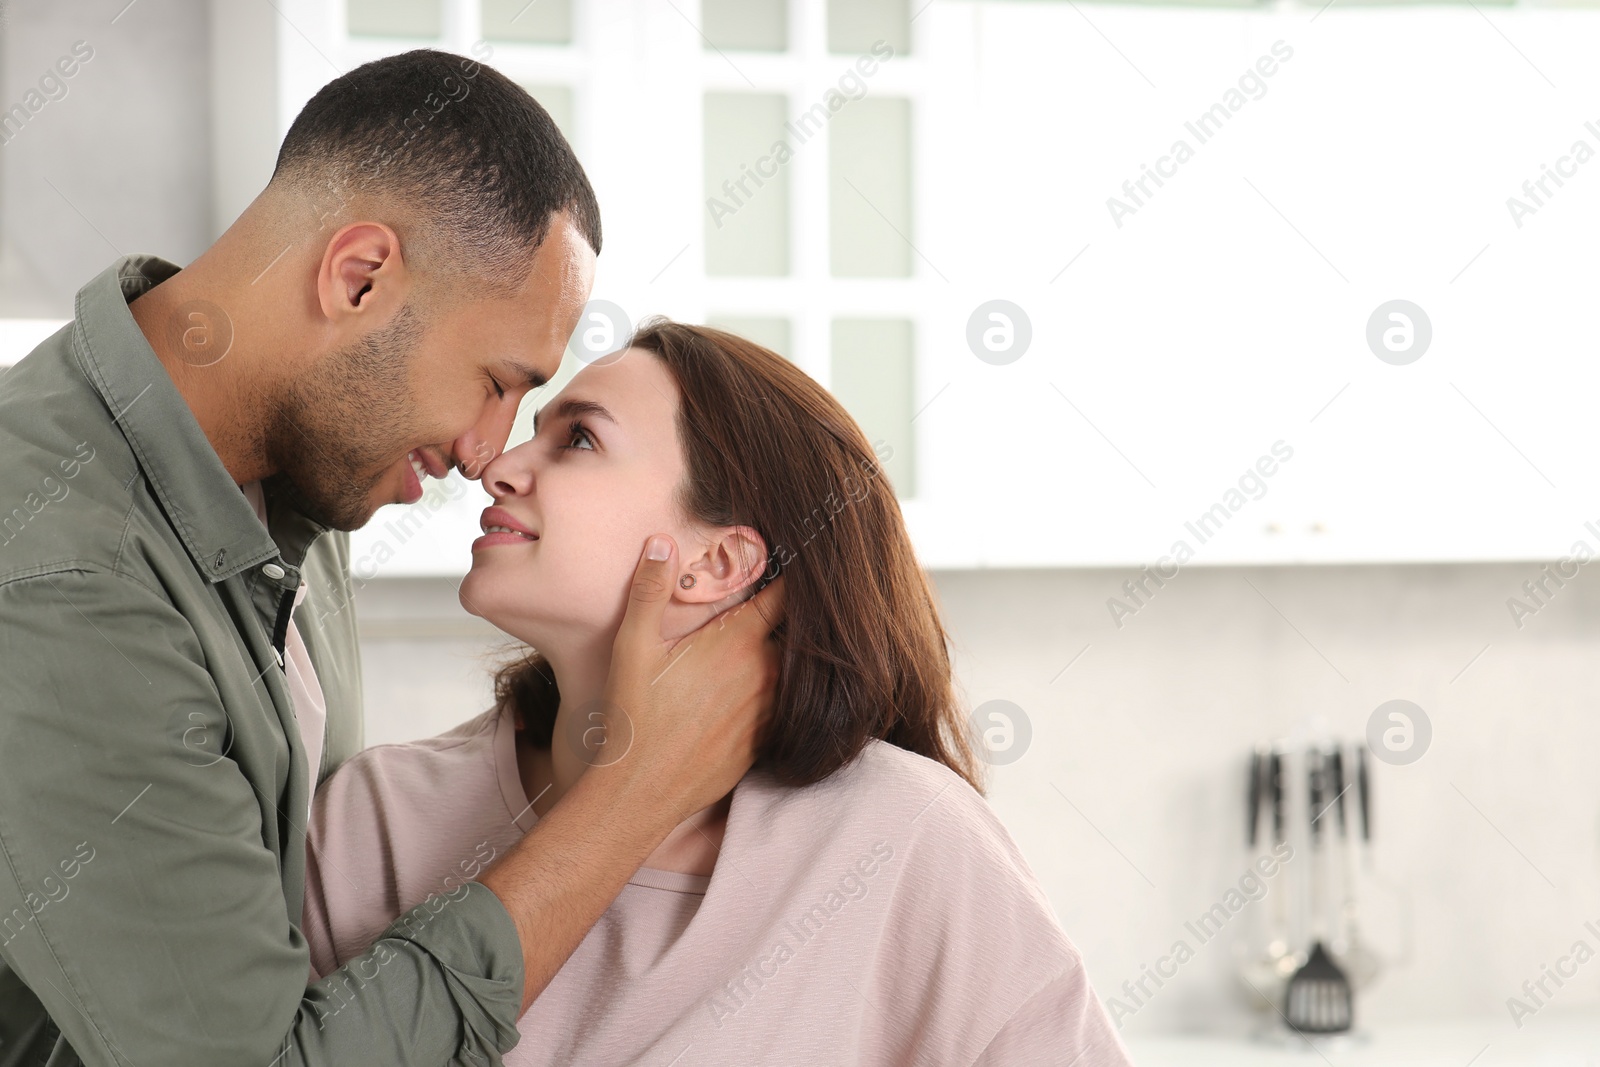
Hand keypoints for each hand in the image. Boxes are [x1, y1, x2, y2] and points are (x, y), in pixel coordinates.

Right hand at [598, 533, 784, 821]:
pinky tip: (753, 695)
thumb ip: (650, 590)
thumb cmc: (634, 716)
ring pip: (795, 672)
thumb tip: (661, 542)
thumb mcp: (633, 646)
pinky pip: (787, 708)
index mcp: (739, 643)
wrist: (642, 790)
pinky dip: (778, 696)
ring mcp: (772, 710)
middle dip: (788, 620)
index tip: (786, 565)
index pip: (784, 595)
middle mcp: (766, 674)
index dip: (786, 577)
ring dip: (785, 659)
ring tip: (765, 650)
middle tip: (772, 609)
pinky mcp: (768, 741)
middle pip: (795, 633)